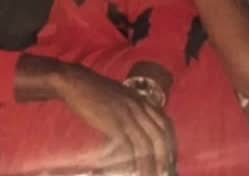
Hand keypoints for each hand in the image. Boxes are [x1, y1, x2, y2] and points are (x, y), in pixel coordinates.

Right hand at [57, 65, 176, 175]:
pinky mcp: (113, 123)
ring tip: (149, 175)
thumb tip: (140, 128)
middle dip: (164, 158)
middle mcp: (138, 107)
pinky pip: (126, 146)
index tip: (172, 159)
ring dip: (148, 164)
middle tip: (164, 173)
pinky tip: (130, 170)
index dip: (170, 143)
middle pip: (158, 137)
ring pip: (144, 145)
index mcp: (142, 100)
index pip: (165, 124)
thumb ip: (133, 109)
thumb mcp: (122, 96)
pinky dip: (130, 160)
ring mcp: (126, 115)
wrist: (76, 82)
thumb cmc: (96, 91)